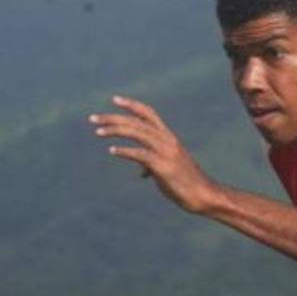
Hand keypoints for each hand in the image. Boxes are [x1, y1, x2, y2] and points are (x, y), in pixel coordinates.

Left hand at [90, 96, 218, 213]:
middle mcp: (167, 140)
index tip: (114, 100)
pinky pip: (140, 154)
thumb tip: (142, 172)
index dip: (132, 105)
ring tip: (98, 132)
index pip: (149, 114)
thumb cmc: (185, 183)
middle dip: (113, 118)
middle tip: (93, 119)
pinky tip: (112, 151)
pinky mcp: (163, 166)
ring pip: (137, 133)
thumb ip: (153, 165)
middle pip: (137, 122)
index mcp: (169, 137)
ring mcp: (165, 152)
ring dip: (115, 130)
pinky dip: (125, 151)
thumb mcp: (168, 169)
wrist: (203, 195)